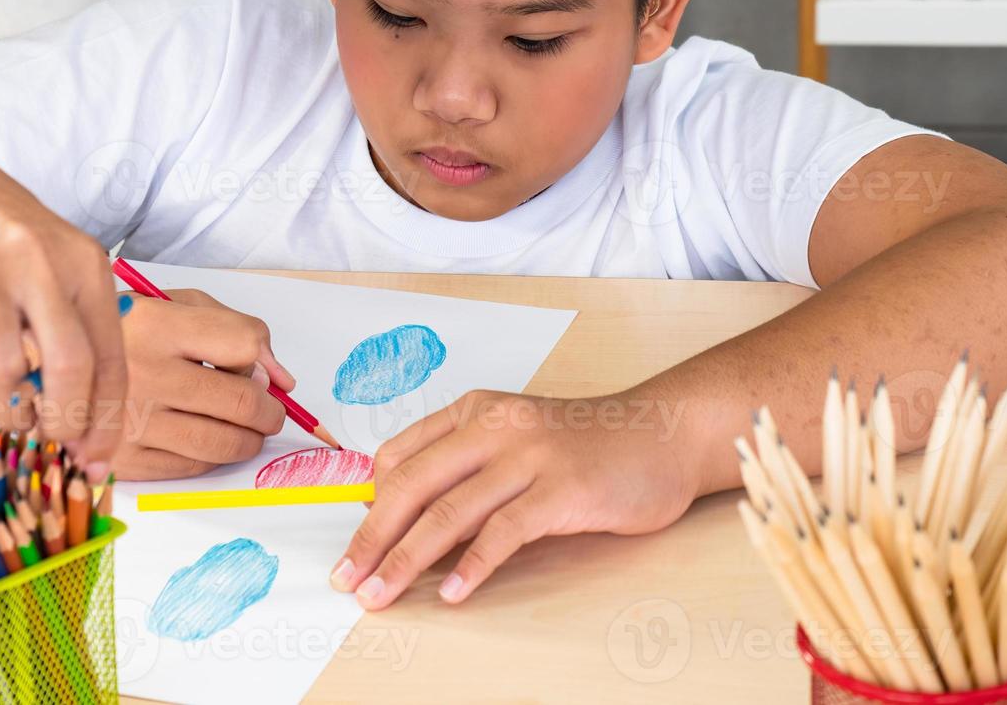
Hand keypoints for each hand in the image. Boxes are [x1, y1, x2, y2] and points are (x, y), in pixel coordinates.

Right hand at [0, 25, 129, 475]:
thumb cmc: (12, 238)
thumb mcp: (66, 265)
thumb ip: (82, 329)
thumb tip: (92, 419)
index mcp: (86, 267)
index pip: (111, 357)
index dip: (107, 417)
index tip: (97, 457)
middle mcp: (40, 267)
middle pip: (68, 369)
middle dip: (63, 421)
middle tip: (52, 437)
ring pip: (6, 373)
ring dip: (9, 412)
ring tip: (10, 415)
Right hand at [110, 289, 296, 478]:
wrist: (51, 363)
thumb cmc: (126, 331)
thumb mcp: (173, 304)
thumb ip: (233, 328)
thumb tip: (281, 380)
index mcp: (157, 325)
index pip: (242, 344)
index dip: (266, 364)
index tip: (269, 377)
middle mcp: (143, 373)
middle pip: (239, 401)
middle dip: (270, 413)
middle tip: (270, 414)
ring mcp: (129, 421)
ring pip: (219, 442)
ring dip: (249, 441)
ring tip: (248, 432)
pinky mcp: (119, 458)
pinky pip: (188, 466)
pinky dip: (211, 458)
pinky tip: (208, 444)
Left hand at [328, 390, 699, 608]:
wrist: (660, 433)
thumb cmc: (583, 444)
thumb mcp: (514, 437)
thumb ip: (466, 467)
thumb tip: (409, 519)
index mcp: (474, 412)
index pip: (399, 456)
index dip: (369, 505)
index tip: (356, 544)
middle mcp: (494, 427)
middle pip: (412, 485)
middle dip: (371, 537)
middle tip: (347, 578)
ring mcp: (528, 457)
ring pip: (448, 512)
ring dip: (405, 559)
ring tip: (380, 594)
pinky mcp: (561, 490)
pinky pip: (503, 532)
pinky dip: (472, 566)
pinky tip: (452, 593)